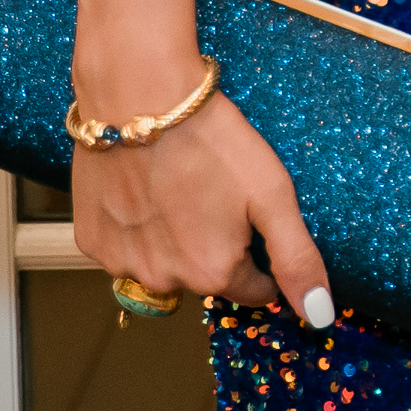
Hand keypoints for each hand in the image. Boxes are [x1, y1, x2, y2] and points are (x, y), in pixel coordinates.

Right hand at [68, 85, 334, 327]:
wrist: (138, 94)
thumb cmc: (209, 139)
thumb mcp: (271, 193)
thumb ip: (297, 259)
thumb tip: (319, 316)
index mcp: (214, 273)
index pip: (254, 289)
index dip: (260, 256)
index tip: (252, 219)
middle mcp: (166, 280)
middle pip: (206, 275)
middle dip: (215, 244)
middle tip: (213, 191)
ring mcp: (122, 263)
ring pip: (162, 263)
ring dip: (172, 238)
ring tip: (177, 186)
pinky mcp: (90, 240)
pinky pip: (123, 247)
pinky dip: (134, 227)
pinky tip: (142, 189)